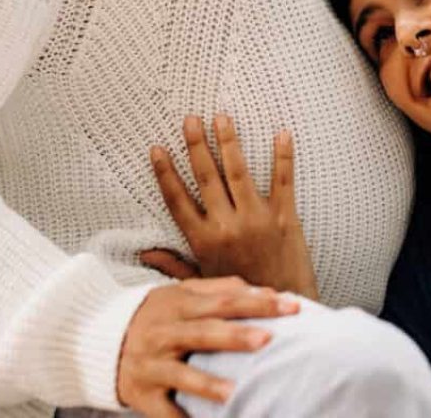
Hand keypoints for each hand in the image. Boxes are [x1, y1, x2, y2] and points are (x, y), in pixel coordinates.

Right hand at [115, 276, 297, 417]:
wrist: (93, 341)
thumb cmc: (152, 316)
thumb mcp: (179, 294)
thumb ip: (219, 289)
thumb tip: (264, 291)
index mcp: (179, 305)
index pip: (224, 301)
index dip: (259, 303)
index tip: (292, 308)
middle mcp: (164, 333)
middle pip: (205, 333)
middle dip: (237, 336)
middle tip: (269, 339)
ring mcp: (152, 366)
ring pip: (182, 374)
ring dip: (208, 384)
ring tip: (235, 391)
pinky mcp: (142, 394)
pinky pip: (164, 412)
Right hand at [143, 114, 318, 300]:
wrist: (279, 313)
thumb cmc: (239, 295)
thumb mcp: (201, 281)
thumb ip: (174, 263)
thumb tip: (145, 251)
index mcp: (204, 240)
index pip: (178, 199)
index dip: (166, 173)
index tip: (157, 148)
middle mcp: (227, 226)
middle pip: (207, 178)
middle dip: (197, 146)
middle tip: (191, 119)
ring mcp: (257, 220)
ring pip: (239, 173)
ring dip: (230, 143)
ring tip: (222, 117)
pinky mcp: (285, 219)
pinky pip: (283, 182)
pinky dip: (283, 157)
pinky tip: (281, 133)